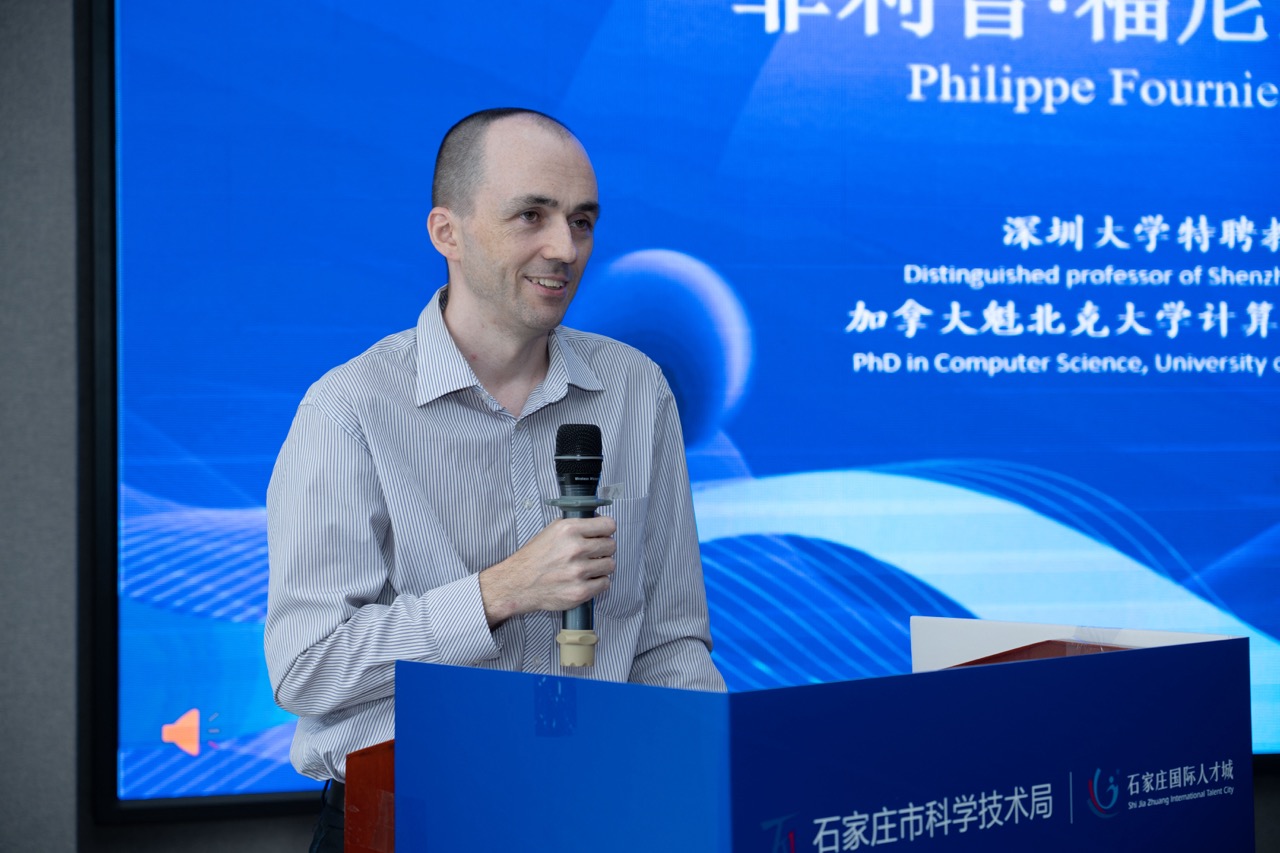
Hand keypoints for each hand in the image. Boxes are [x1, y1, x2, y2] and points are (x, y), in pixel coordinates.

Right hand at [478, 515, 616, 627]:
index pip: (609, 525)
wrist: (518, 584)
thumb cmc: (535, 558)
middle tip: (593, 553)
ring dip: (601, 567)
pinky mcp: (581, 591)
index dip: (606, 530)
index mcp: (569, 529)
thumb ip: (576, 526)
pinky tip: (584, 580)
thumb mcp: (552, 530)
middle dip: (603, 549)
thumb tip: (598, 523)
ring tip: (587, 568)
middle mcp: (575, 548)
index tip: (603, 535)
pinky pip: (605, 583)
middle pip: (611, 545)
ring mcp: (579, 571)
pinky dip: (597, 583)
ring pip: (610, 565)